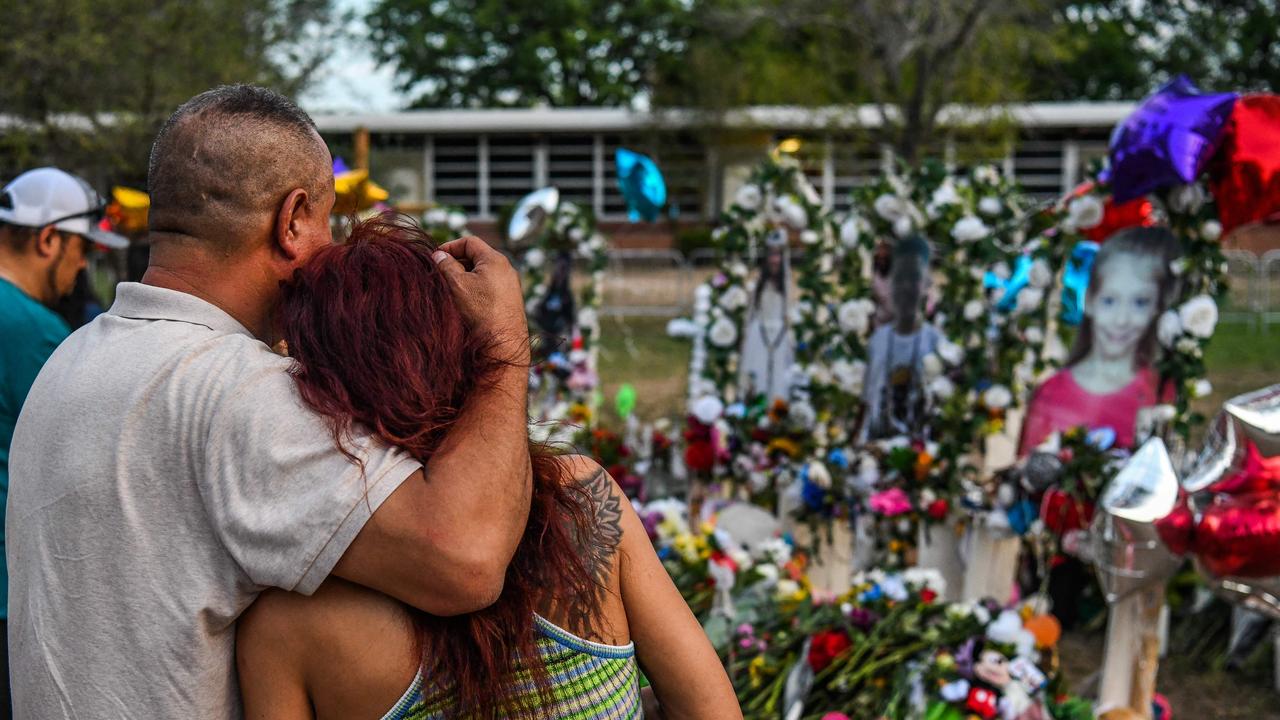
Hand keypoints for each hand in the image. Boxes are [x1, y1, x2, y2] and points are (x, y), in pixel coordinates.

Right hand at [433, 236, 528, 361]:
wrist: (503, 342)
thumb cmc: (480, 311)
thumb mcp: (457, 284)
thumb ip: (446, 265)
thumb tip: (438, 255)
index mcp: (495, 259)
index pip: (469, 242)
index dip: (450, 247)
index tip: (436, 258)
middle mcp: (506, 268)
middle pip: (476, 257)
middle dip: (457, 263)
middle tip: (441, 274)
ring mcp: (510, 285)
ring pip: (482, 273)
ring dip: (465, 277)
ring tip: (451, 290)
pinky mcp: (510, 299)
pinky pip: (489, 286)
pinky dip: (475, 288)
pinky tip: (465, 302)